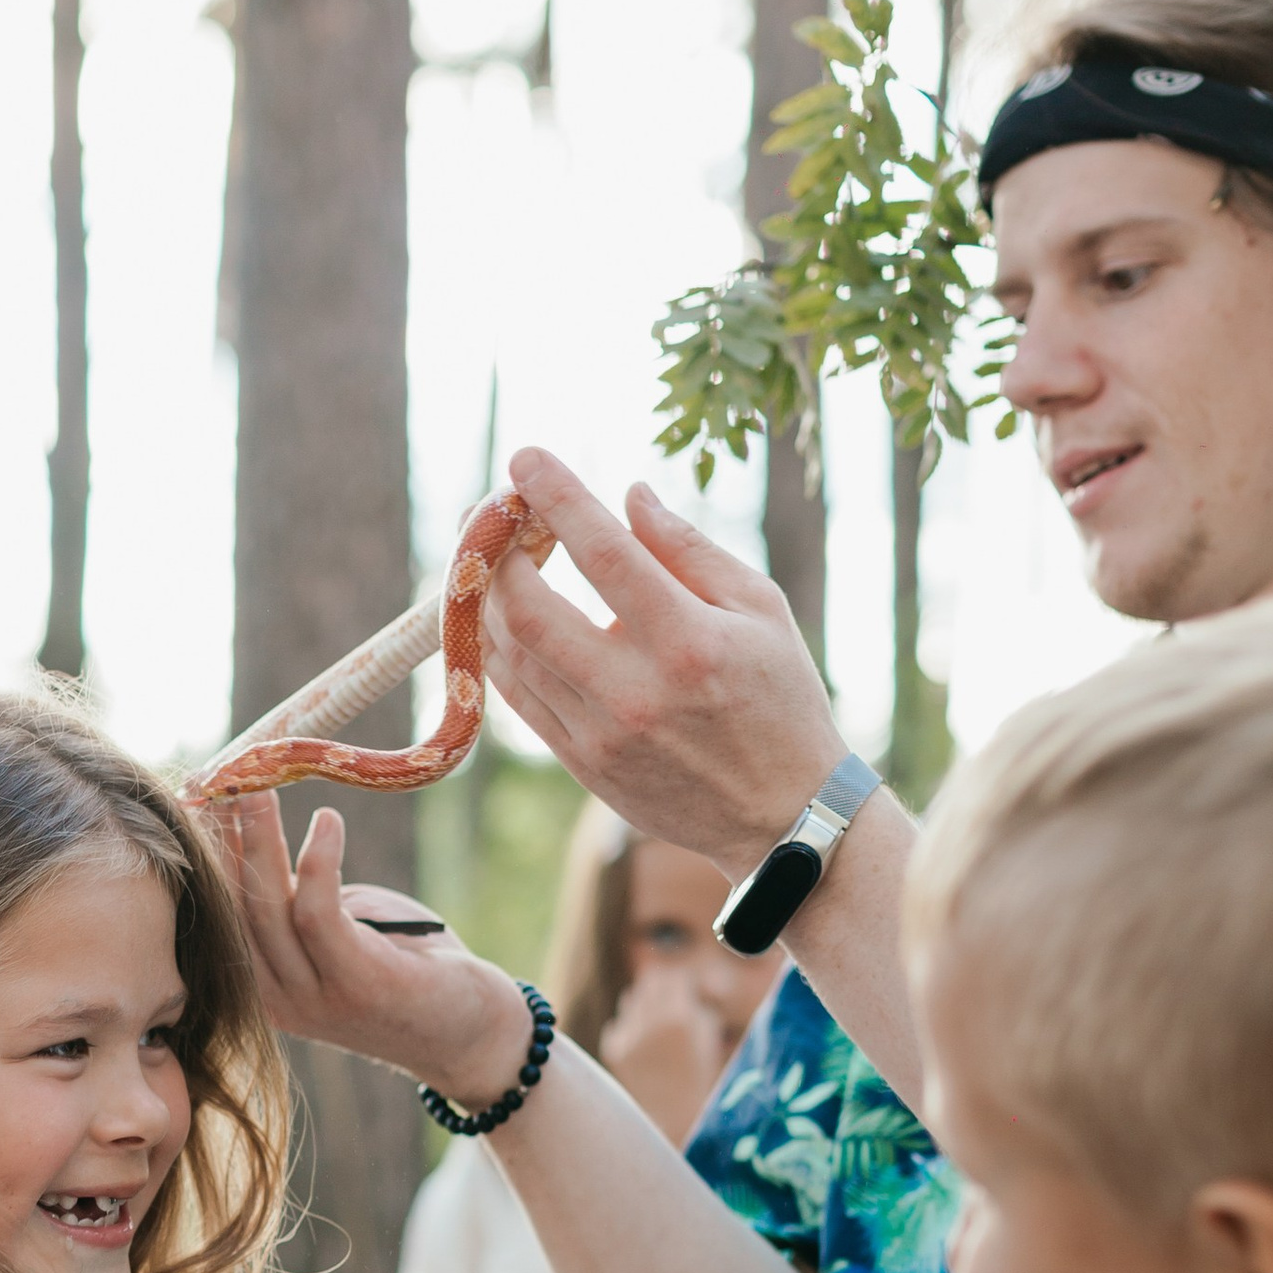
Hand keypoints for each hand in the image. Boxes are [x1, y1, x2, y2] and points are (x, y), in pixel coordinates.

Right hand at [215, 794, 532, 1100]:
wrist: (470, 1037)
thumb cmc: (408, 973)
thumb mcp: (341, 936)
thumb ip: (299, 903)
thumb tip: (263, 840)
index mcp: (264, 988)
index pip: (220, 914)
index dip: (208, 852)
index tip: (203, 796)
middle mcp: (277, 999)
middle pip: (234, 907)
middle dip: (223, 837)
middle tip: (224, 778)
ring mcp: (314, 998)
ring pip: (269, 907)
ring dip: (259, 840)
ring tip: (260, 786)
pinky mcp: (357, 984)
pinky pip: (318, 914)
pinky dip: (318, 861)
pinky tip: (326, 821)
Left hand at [483, 452, 847, 875]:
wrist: (783, 816)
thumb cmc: (780, 698)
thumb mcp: (760, 609)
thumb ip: (689, 548)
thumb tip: (627, 494)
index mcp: (687, 640)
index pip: (602, 551)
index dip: (556, 496)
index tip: (525, 456)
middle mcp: (635, 691)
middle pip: (527, 608)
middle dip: (498, 551)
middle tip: (496, 516)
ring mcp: (600, 735)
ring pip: (510, 653)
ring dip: (490, 597)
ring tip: (496, 559)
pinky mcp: (582, 765)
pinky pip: (518, 696)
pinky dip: (500, 647)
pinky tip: (504, 614)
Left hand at [599, 963, 733, 1145]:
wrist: (672, 1122)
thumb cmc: (700, 1081)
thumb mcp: (710, 1039)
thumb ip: (701, 1006)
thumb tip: (694, 985)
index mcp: (681, 1018)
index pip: (674, 977)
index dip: (681, 983)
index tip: (686, 990)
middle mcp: (651, 1022)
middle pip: (650, 982)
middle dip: (661, 989)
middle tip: (670, 1003)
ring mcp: (628, 1035)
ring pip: (631, 998)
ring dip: (643, 1005)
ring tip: (656, 1028)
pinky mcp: (612, 1049)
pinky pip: (619, 1023)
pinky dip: (629, 1028)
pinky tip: (641, 1049)